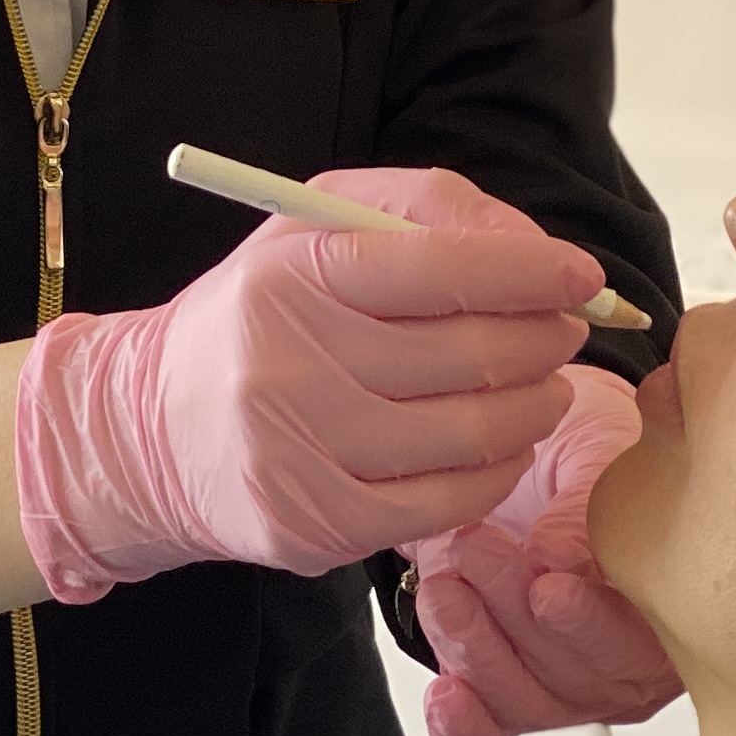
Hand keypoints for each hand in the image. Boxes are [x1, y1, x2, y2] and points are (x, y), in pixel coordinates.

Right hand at [11, 165, 597, 603]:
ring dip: (534, 407)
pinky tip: (504, 446)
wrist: (153, 429)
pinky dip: (497, 472)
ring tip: (544, 386)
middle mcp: (290, 362)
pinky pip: (446, 503)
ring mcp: (301, 452)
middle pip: (467, 353)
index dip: (528, 271)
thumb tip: (534, 248)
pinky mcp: (316, 524)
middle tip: (565, 331)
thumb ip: (424, 211)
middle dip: (543, 340)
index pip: (437, 266)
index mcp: (293, 274)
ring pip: (469, 433)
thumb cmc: (259, 318)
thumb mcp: (315, 231)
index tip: (582, 275)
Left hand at [407, 365, 681, 735]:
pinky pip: (490, 729)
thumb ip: (588, 504)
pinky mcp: (507, 689)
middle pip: (582, 675)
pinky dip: (464, 720)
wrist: (524, 444)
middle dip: (518, 618)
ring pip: (529, 698)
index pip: (646, 637)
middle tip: (477, 550)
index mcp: (675, 601)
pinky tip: (443, 696)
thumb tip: (562, 560)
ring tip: (444, 586)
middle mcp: (628, 655)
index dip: (593, 623)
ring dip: (477, 647)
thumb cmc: (588, 443)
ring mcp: (568, 679)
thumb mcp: (600, 445)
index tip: (548, 590)